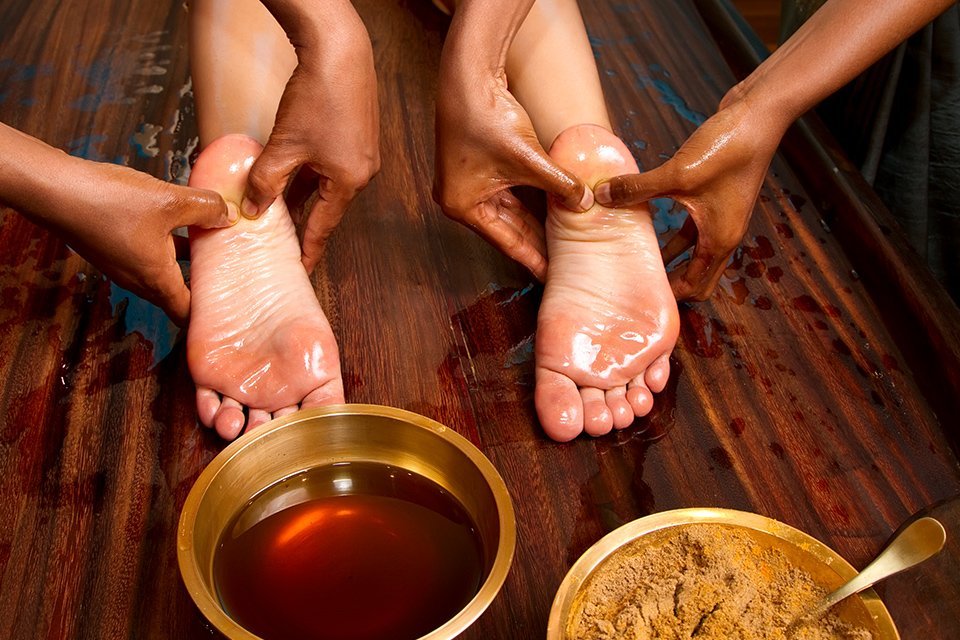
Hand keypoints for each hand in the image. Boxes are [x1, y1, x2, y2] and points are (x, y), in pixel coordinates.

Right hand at [53, 159, 237, 324]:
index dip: (209, 315)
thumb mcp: (169, 201)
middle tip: (231, 273)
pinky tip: (181, 221)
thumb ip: (205, 209)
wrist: (53, 189)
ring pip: (163, 270)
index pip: (186, 314)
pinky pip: (148, 252)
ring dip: (186, 261)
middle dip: (203, 286)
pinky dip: (168, 244)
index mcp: (155, 280)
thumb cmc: (109, 201)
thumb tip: (228, 215)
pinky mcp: (113, 246)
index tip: (232, 307)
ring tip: (213, 244)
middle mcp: (137, 279)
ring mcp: (122, 263)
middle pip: (177, 294)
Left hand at [242, 3, 378, 270]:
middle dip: (303, 221)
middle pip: (326, 205)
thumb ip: (267, 181)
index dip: (309, 249)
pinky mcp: (357, 133)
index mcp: (349, 181)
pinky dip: (310, 173)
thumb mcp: (285, 146)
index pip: (324, 226)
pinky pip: (331, 164)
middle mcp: (362, 171)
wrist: (340, 51)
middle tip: (283, 241)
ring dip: (303, 194)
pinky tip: (291, 168)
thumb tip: (252, 209)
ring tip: (279, 207)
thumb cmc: (319, 97)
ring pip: (326, 183)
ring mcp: (362, 151)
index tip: (300, 269)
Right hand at [434, 68, 591, 281]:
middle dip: (536, 243)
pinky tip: (552, 211)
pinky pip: (509, 193)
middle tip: (562, 263)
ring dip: (535, 222)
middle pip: (507, 229)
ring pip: (510, 211)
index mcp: (463, 206)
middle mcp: (460, 199)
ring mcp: (468, 183)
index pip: (506, 242)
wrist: (469, 77)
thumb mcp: (528, 158)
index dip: (532, 258)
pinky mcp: (478, 167)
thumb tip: (586, 202)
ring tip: (561, 242)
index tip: (551, 276)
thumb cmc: (487, 117)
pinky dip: (530, 201)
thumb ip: (558, 183)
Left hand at [595, 97, 785, 300]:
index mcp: (719, 240)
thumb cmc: (727, 148)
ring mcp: (721, 217)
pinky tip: (649, 226)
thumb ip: (638, 188)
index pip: (697, 287)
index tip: (641, 299)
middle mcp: (724, 235)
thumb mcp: (677, 173)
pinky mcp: (715, 198)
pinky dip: (674, 234)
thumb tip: (601, 196)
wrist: (758, 115)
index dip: (671, 297)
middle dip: (672, 283)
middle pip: (698, 277)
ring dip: (670, 258)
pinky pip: (692, 228)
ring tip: (636, 261)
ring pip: (693, 252)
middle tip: (637, 284)